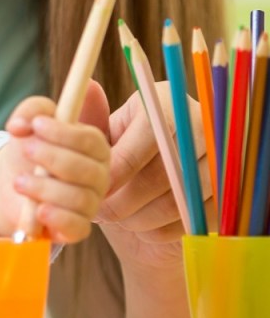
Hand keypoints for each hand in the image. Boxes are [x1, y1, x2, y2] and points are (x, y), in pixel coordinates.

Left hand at [0, 82, 110, 242]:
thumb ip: (30, 112)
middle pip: (87, 170)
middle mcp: (98, 175)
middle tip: (26, 149)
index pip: (92, 140)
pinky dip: (57, 218)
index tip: (37, 125)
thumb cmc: (28, 147)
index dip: (64, 133)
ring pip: (79, 198)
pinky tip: (38, 210)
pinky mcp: (76, 227)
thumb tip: (20, 125)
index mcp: (94, 147)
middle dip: (52, 158)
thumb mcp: (28, 122)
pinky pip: (77, 227)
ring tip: (18, 182)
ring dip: (45, 188)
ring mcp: (90, 203)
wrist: (14, 182)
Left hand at [96, 82, 211, 270]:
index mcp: (166, 101)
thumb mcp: (100, 141)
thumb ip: (91, 120)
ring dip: (140, 217)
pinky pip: (194, 220)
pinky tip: (142, 227)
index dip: (122, 163)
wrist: (144, 204)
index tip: (99, 187)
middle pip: (167, 169)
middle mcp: (200, 124)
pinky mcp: (227, 197)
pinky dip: (161, 230)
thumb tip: (88, 86)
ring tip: (118, 218)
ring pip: (180, 199)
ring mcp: (220, 161)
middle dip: (126, 198)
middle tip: (102, 212)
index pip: (151, 130)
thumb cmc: (117, 164)